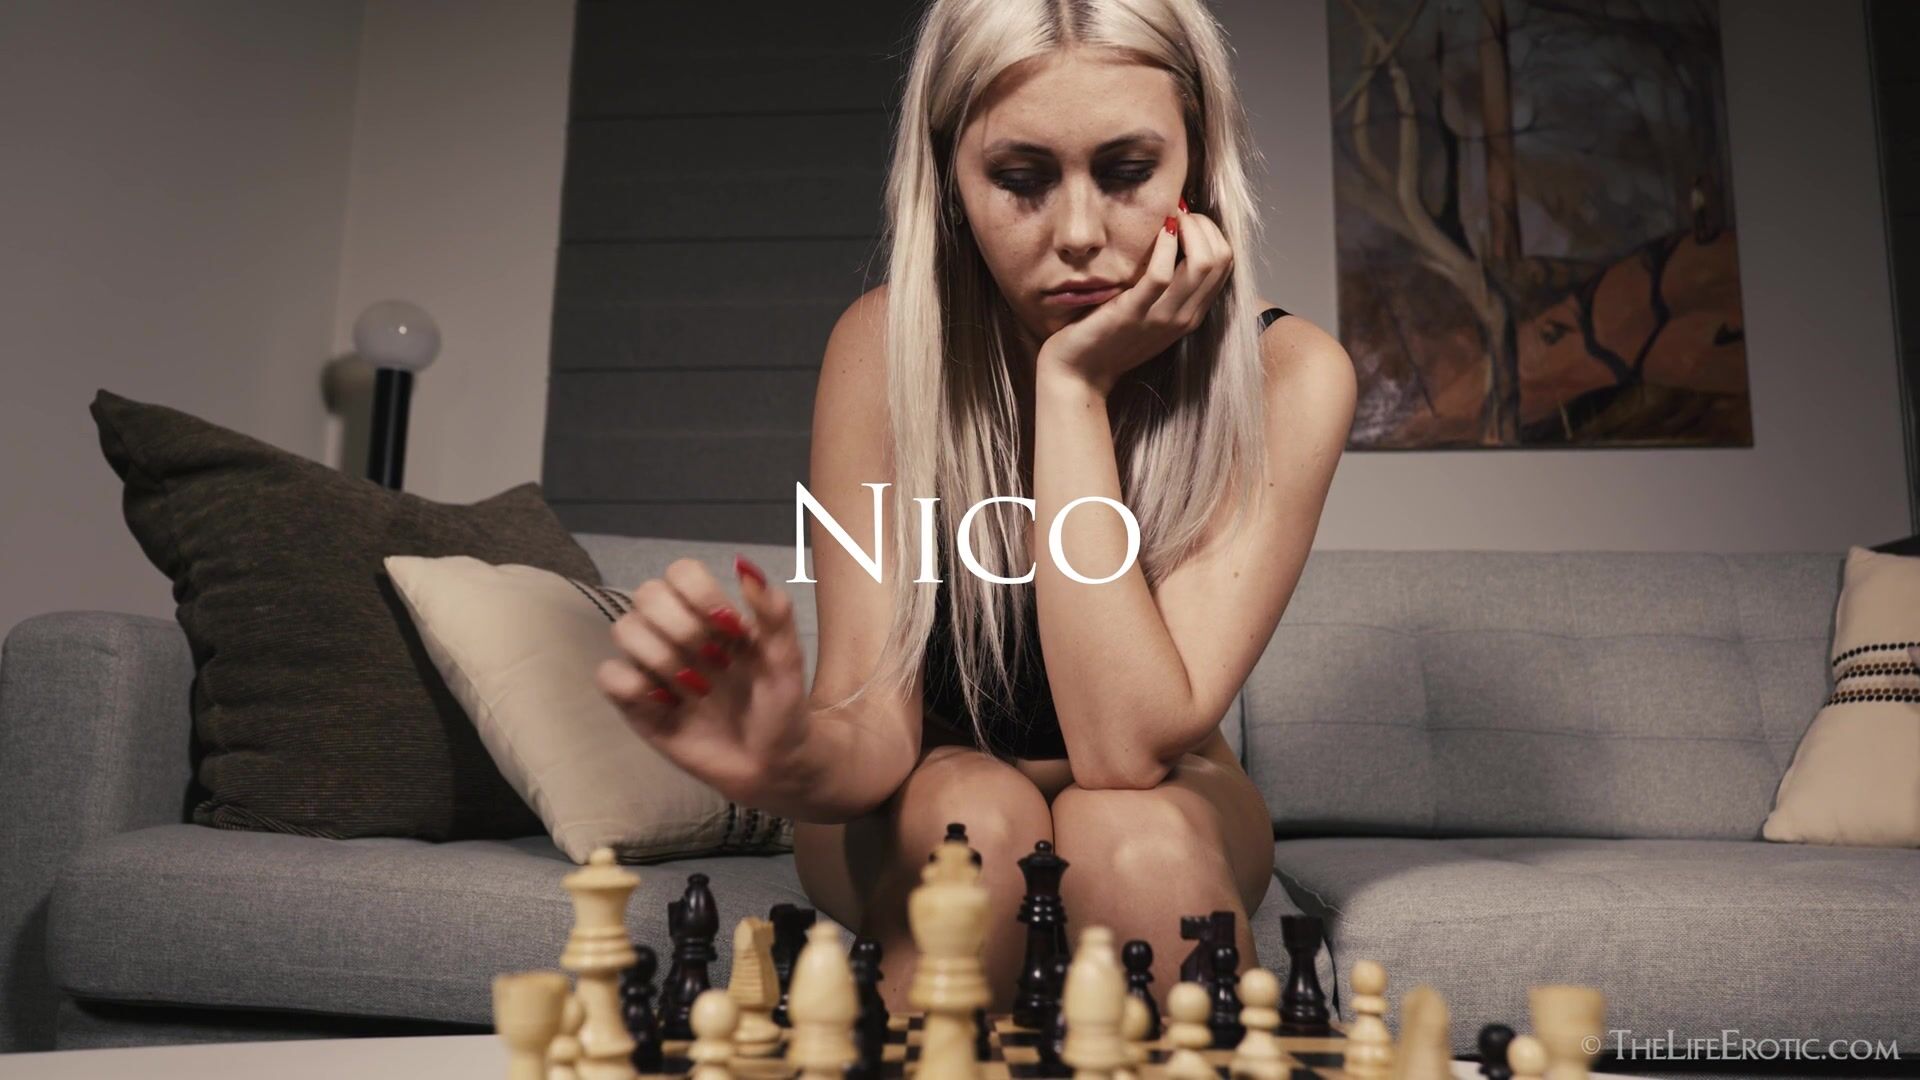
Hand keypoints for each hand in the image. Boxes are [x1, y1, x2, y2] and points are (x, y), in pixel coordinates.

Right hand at [594, 554, 808, 805]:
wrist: (773, 766)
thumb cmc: (782, 710)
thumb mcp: (788, 660)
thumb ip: (774, 611)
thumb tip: (745, 566)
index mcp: (712, 616)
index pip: (681, 572)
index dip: (698, 591)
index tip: (728, 626)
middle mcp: (677, 634)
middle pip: (647, 593)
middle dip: (681, 626)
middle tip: (714, 661)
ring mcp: (654, 668)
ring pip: (623, 628)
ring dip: (661, 657)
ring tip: (695, 689)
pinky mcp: (637, 703)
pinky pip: (609, 675)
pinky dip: (634, 686)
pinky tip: (668, 705)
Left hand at [1037, 203, 1234, 395]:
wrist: (1078, 375)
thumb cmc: (1107, 336)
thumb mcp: (1147, 312)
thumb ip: (1164, 285)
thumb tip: (1171, 238)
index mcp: (1191, 314)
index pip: (1224, 264)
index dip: (1211, 232)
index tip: (1186, 219)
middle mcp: (1184, 317)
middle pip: (1220, 259)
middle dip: (1203, 224)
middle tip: (1177, 213)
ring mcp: (1161, 317)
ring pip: (1201, 263)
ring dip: (1189, 227)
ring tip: (1169, 217)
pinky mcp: (1132, 314)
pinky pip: (1160, 274)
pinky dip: (1163, 245)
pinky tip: (1157, 230)